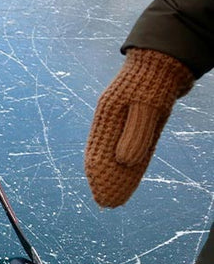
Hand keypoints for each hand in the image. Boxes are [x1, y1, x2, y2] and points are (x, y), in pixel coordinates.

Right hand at [85, 48, 194, 206]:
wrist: (165, 61)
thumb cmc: (153, 81)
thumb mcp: (146, 107)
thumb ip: (135, 134)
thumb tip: (124, 162)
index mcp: (107, 116)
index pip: (98, 152)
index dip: (99, 175)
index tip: (101, 195)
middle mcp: (113, 121)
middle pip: (106, 156)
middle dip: (106, 180)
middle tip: (107, 203)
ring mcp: (125, 121)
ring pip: (119, 153)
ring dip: (117, 174)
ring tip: (115, 194)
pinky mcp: (140, 122)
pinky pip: (133, 146)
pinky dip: (130, 162)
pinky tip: (129, 174)